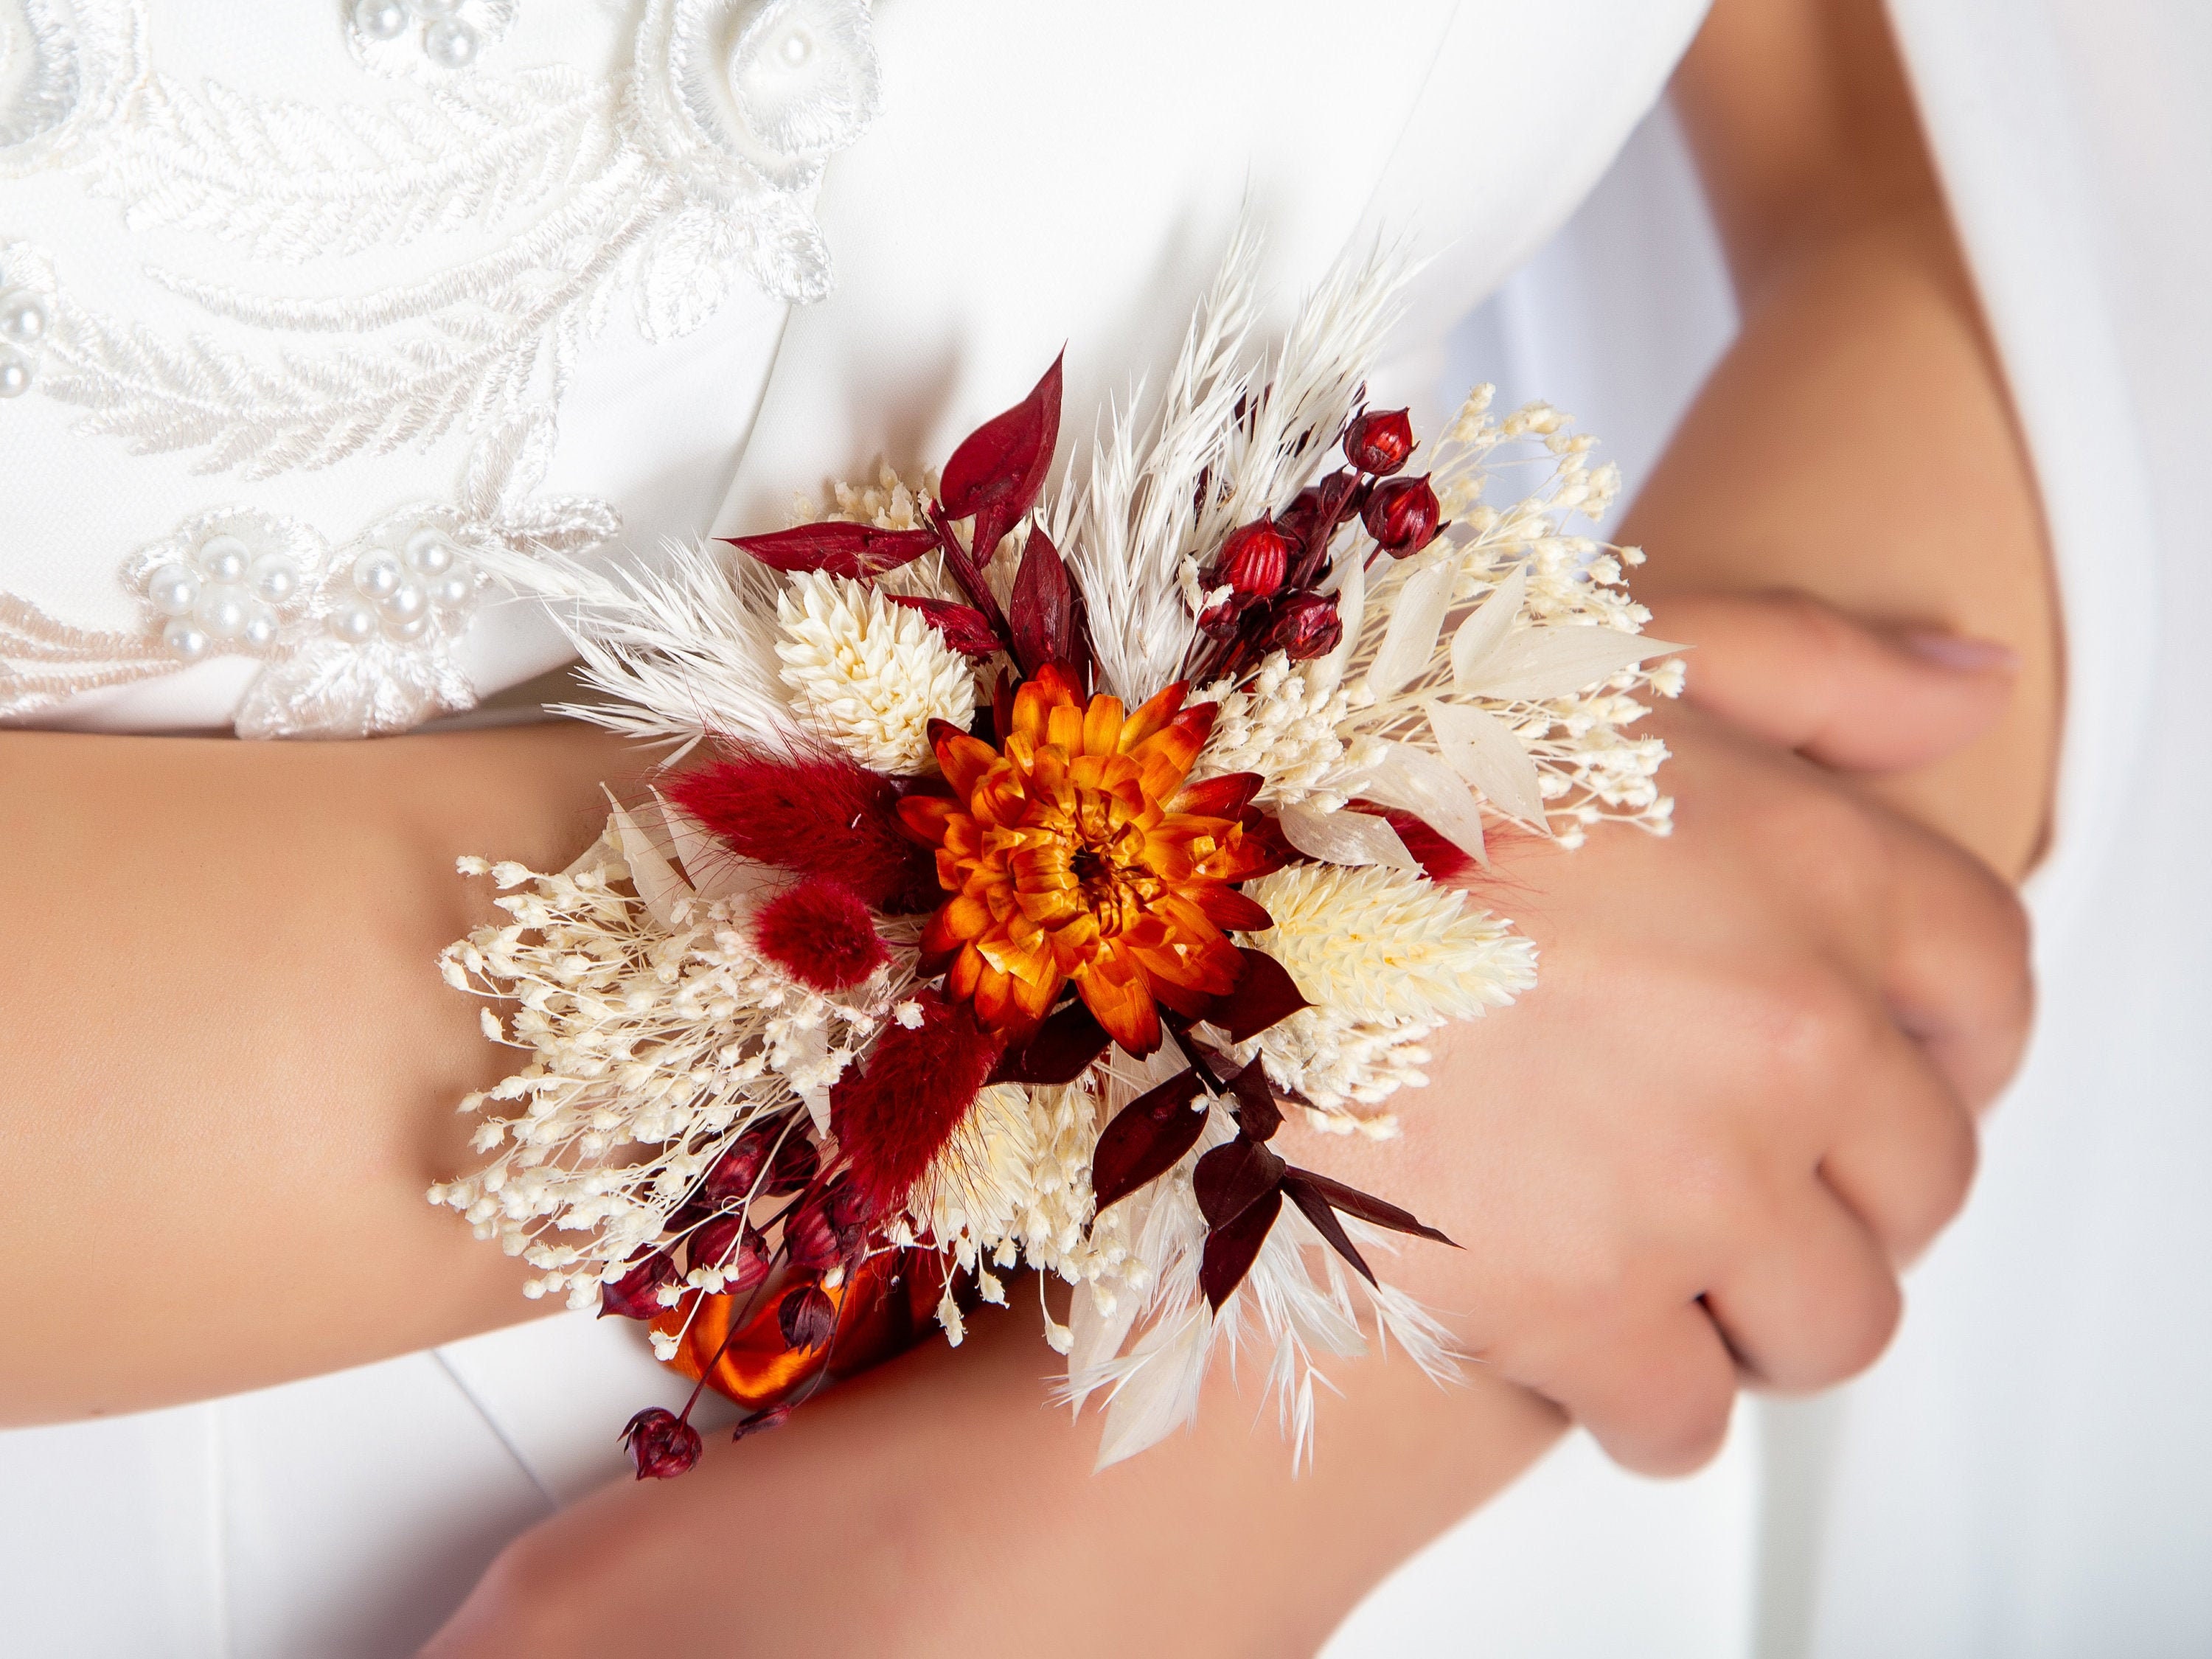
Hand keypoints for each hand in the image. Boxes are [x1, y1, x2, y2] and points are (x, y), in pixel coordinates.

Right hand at [1306, 593, 2031, 1473]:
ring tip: (1671, 1268)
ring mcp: (1696, 1188)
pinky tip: (1586, 1348)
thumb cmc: (1375, 780)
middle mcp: (1792, 1031)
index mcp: (1812, 863)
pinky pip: (1686, 1417)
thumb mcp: (1595, 666)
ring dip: (1764, 1307)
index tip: (1891, 1064)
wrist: (1178, 920)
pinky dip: (1648, 1400)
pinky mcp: (1582, 1315)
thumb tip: (1978, 694)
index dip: (1950, 1036)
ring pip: (1834, 1317)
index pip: (1989, 979)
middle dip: (1845, 1182)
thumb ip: (1811, 669)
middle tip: (1741, 1166)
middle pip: (1925, 1172)